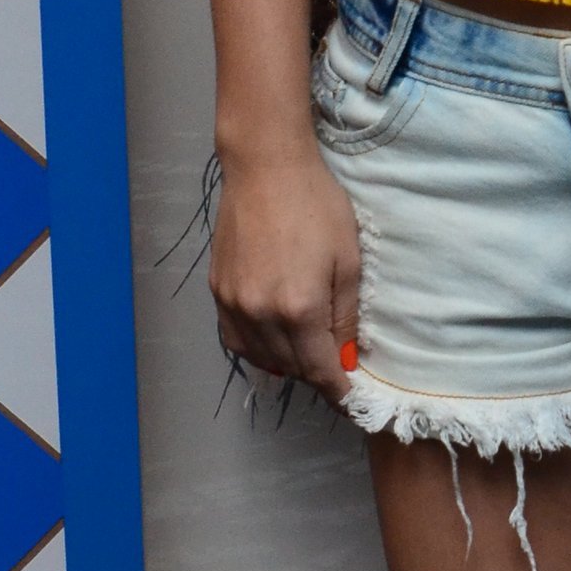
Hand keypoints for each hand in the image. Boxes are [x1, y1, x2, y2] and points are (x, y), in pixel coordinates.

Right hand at [210, 150, 361, 402]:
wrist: (265, 167)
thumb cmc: (316, 205)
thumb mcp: (348, 262)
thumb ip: (345, 317)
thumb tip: (345, 359)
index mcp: (298, 309)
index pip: (320, 371)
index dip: (339, 393)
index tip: (352, 404)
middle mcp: (260, 314)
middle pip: (291, 369)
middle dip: (317, 375)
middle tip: (338, 367)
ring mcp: (233, 304)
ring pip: (261, 358)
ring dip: (288, 363)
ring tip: (310, 350)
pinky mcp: (217, 291)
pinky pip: (236, 339)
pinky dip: (258, 348)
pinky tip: (275, 337)